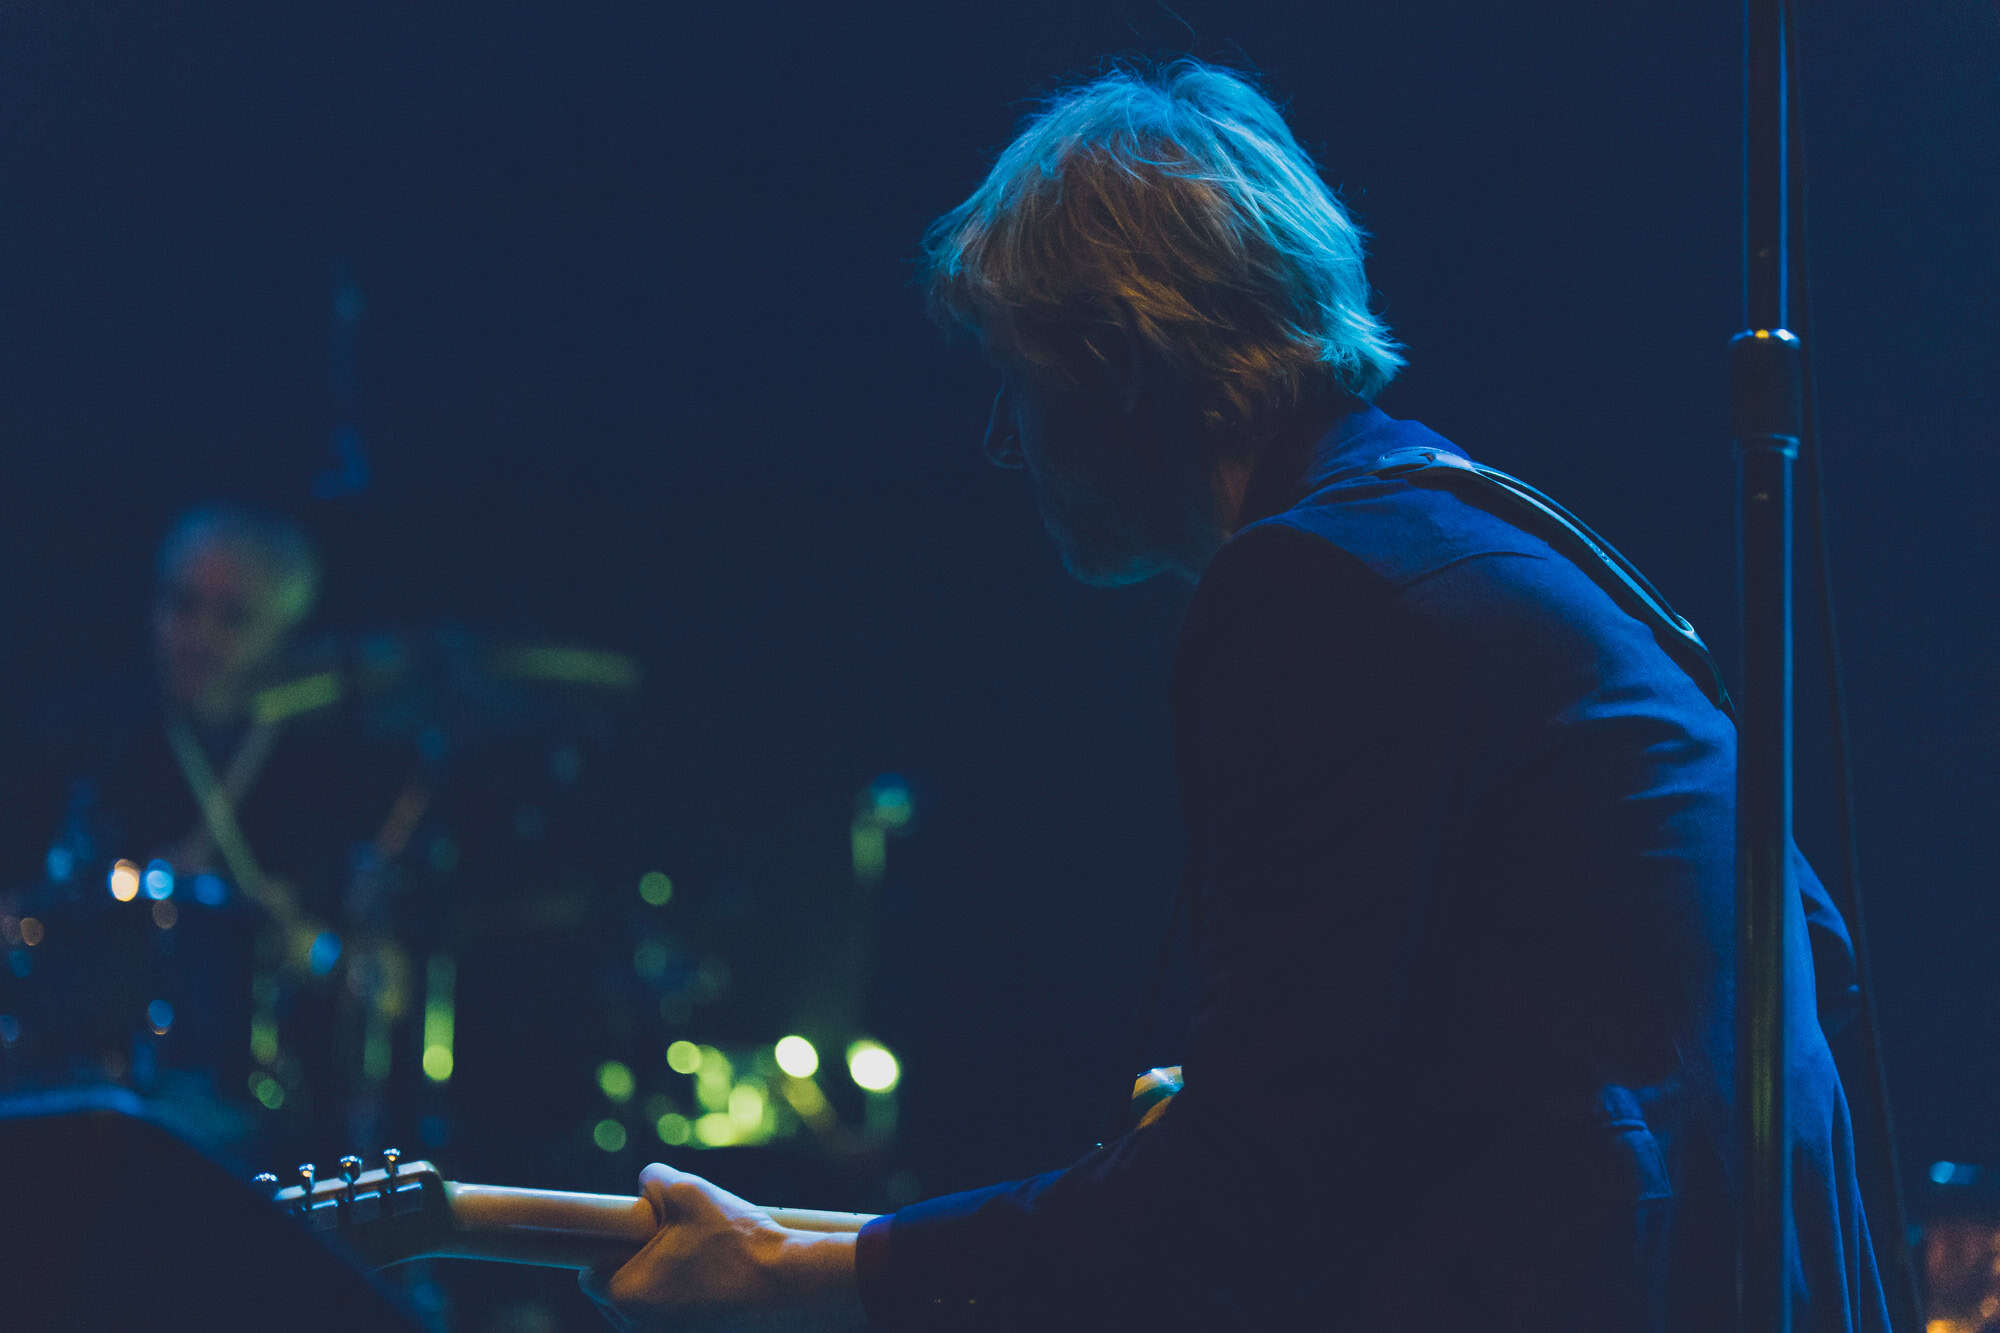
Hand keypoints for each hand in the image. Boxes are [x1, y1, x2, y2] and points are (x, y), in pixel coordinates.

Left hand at [580, 1162, 863, 1332]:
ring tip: (699, 1264)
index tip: (635, 1238)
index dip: (608, 1252)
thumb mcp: (687, 1191)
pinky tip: (714, 1285)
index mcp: (626, 1296)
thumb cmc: (735, 1240)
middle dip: (637, 1273)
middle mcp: (639, 1330)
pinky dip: (686, 1307)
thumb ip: (652, 1180)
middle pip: (619, 1299)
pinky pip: (675, 1324)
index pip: (590, 1278)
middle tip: (673, 1246)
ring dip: (662, 1292)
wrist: (789, 1282)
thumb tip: (644, 1184)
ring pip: (648, 1314)